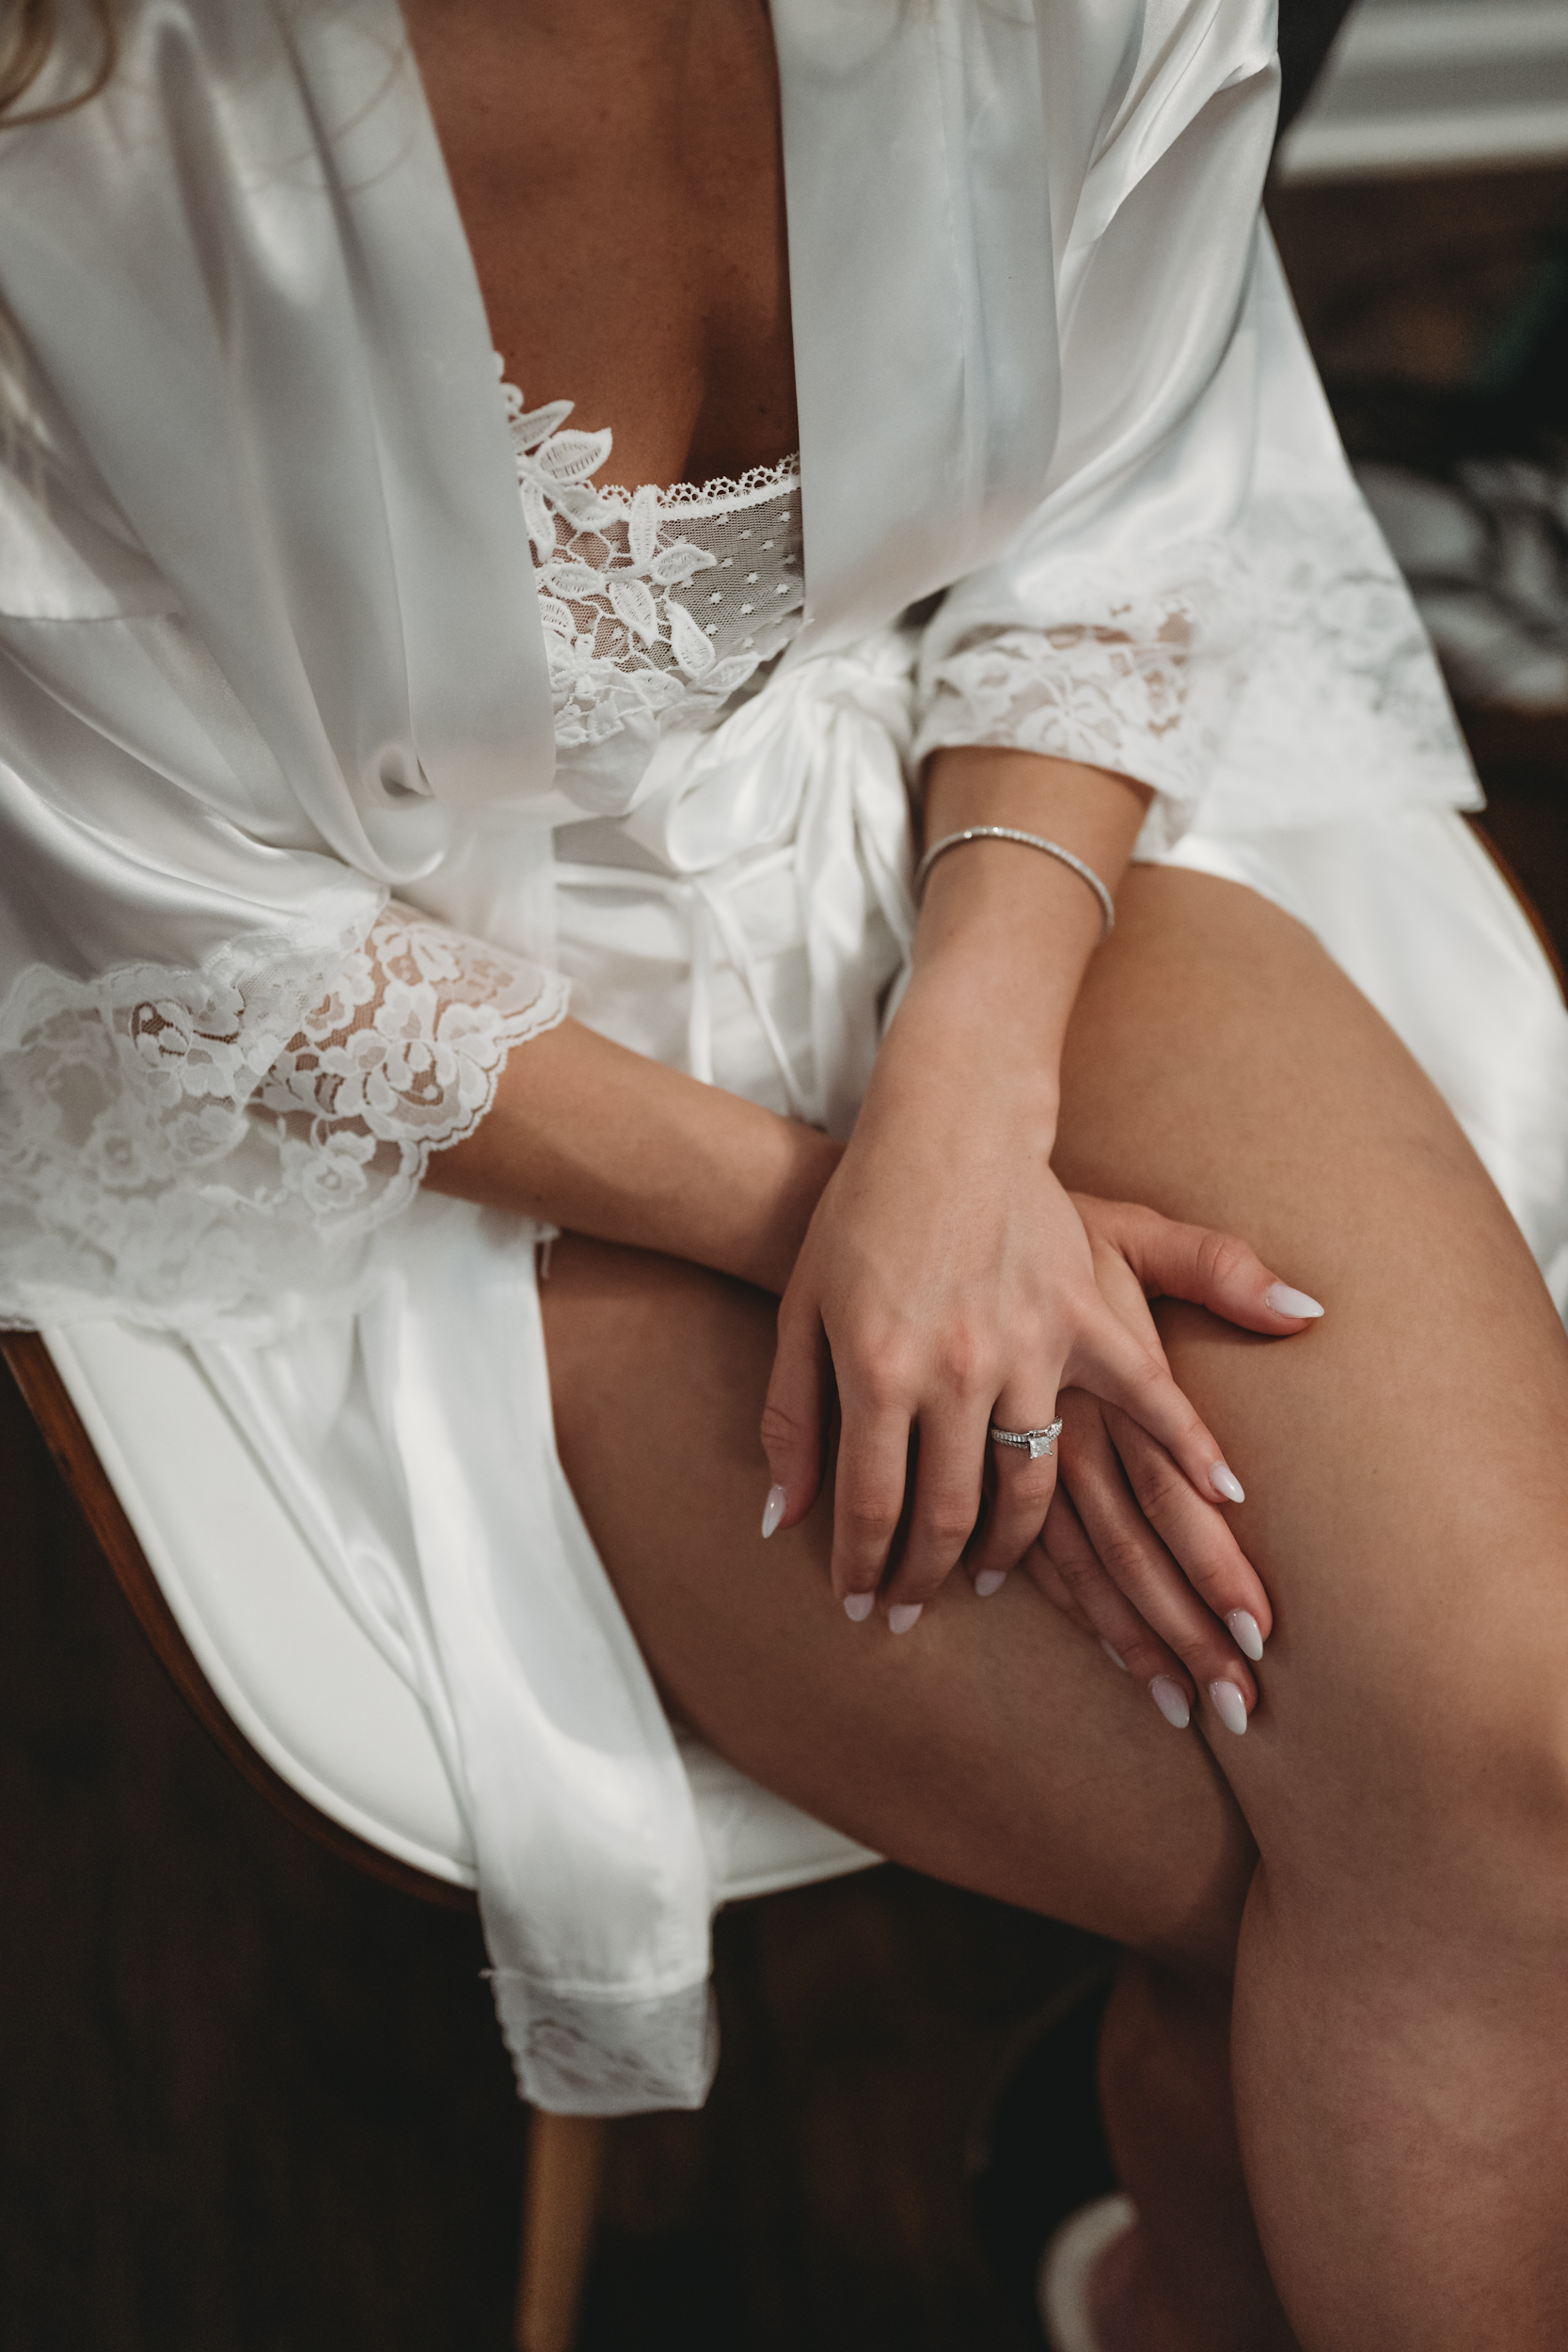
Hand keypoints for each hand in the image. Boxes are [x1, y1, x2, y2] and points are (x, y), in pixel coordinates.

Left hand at [756, 963, 1304, 1628]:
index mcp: (879, 1371)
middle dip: (923, 1576)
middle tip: (910, 1608)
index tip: (859, 1606)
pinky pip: (1150, 1396)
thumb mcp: (800, 1313)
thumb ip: (790, 1422)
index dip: (863, 1570)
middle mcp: (958, 1371)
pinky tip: (1225, 1496)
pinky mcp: (1086, 1316)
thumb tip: (781, 1522)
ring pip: (1030, 1483)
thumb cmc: (856, 1217)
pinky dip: (1192, 1446)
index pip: (873, 1507)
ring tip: (988, 1574)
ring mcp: (1031, 1345)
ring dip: (1010, 1547)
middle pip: (949, 1513)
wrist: (939, 1123)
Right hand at [1021, 1198, 1323, 1733]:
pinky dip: (1063, 1602)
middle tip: (1238, 1705)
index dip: (1218, 1566)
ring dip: (1130, 1639)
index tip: (1261, 1638)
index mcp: (1115, 1381)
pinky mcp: (978, 1457)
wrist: (924, 1207)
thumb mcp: (1132, 1233)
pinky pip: (1025, 1550)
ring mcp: (1018, 1454)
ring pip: (1079, 1567)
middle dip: (1186, 1630)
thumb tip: (1310, 1312)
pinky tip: (1101, 1653)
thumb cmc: (1041, 1225)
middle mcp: (1070, 1431)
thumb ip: (1221, 1269)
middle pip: (1135, 1551)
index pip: (1177, 1495)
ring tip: (1183, 1706)